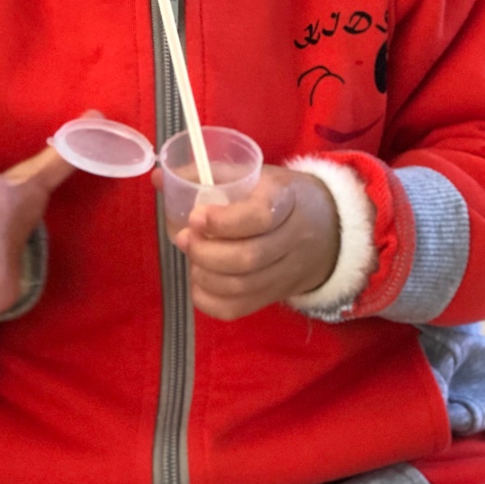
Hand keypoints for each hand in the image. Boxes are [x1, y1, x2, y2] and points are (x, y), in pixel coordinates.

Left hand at [171, 166, 339, 320]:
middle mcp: (292, 239)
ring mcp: (286, 272)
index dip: (223, 222)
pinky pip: (239, 309)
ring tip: (192, 258)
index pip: (259, 217)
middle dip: (206, 252)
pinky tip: (200, 281)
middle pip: (249, 258)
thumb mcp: (252, 174)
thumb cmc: (279, 195)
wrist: (327, 228)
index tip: (195, 216)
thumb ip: (205, 174)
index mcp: (286, 199)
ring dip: (205, 275)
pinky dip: (210, 300)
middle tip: (185, 238)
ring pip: (243, 287)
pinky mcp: (275, 295)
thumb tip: (157, 177)